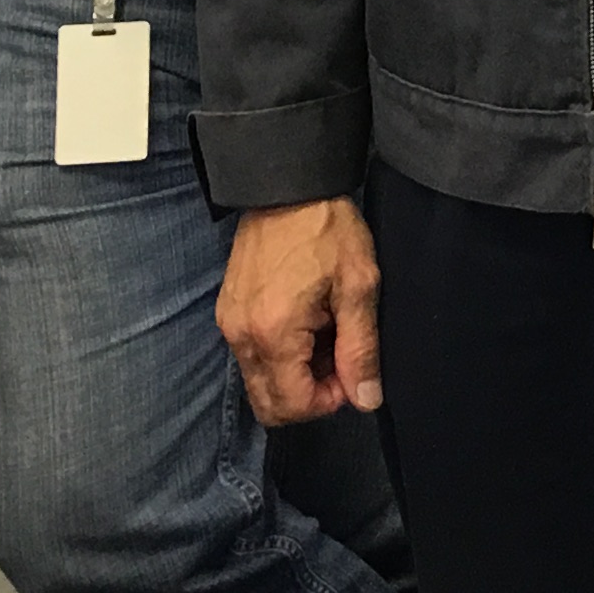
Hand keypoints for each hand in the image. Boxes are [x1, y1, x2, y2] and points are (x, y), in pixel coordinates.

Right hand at [219, 198, 381, 422]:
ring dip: (294, 375)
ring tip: (325, 334)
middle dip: (309, 395)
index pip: (291, 406)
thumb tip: (366, 399)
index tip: (351, 370)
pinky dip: (279, 356)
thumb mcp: (358, 286)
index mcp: (273, 334)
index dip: (328, 401)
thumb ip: (360, 348)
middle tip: (339, 358)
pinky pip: (252, 356)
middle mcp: (241, 337)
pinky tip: (306, 322)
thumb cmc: (328, 230)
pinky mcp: (228, 312)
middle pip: (268, 404)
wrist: (287, 186)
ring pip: (260, 382)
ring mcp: (229, 325)